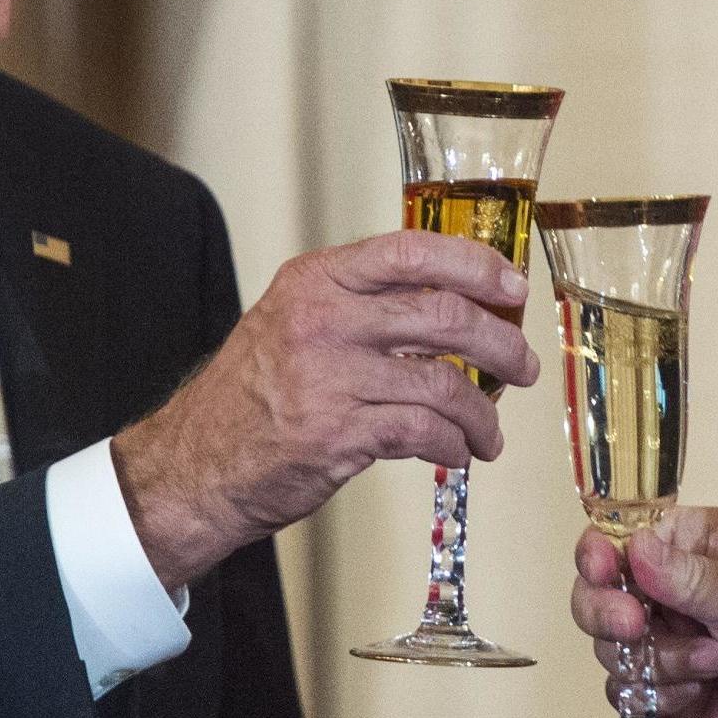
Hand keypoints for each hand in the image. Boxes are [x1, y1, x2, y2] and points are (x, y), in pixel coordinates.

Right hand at [112, 230, 538, 588]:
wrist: (195, 466)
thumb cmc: (252, 397)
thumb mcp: (294, 322)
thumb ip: (362, 306)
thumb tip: (453, 306)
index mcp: (316, 280)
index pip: (412, 251)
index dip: (476, 265)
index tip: (513, 286)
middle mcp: (322, 319)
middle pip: (443, 314)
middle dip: (500, 343)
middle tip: (522, 365)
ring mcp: (329, 377)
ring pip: (443, 383)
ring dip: (483, 412)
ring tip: (490, 432)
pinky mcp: (337, 434)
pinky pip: (424, 433)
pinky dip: (454, 445)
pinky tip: (457, 453)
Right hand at [569, 507, 717, 717]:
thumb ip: (693, 577)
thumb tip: (635, 549)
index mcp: (691, 547)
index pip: (620, 539)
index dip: (598, 554)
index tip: (602, 570)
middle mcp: (669, 592)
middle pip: (597, 596)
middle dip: (608, 614)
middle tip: (636, 626)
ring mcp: (667, 643)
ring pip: (611, 652)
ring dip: (656, 661)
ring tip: (714, 662)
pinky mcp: (670, 692)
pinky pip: (631, 697)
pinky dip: (661, 696)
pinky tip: (701, 692)